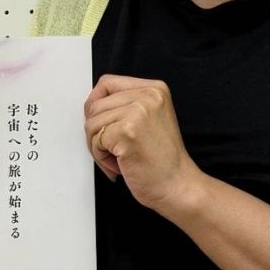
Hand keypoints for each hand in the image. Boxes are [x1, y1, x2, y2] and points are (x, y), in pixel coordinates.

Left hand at [84, 73, 201, 212]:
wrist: (178, 186)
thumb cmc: (162, 161)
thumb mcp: (149, 119)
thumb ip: (125, 106)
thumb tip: (91, 105)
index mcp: (154, 89)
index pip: (107, 83)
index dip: (96, 105)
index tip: (101, 125)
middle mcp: (148, 96)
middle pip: (95, 105)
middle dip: (96, 132)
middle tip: (112, 150)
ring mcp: (137, 112)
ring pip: (92, 123)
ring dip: (98, 147)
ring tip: (119, 158)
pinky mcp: (127, 132)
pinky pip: (95, 140)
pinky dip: (101, 157)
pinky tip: (120, 164)